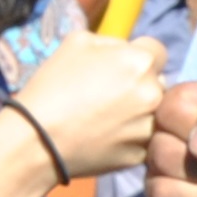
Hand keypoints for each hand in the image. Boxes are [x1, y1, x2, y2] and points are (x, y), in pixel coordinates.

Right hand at [11, 32, 167, 179]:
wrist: (37, 139)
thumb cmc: (53, 85)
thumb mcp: (78, 42)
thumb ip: (112, 42)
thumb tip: (127, 50)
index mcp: (141, 62)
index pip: (158, 51)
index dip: (139, 57)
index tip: (121, 67)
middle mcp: (153, 94)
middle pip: (159, 83)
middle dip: (142, 84)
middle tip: (112, 94)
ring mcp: (149, 128)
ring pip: (155, 113)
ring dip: (140, 112)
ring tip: (108, 117)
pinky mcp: (140, 155)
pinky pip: (144, 139)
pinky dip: (131, 137)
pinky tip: (106, 136)